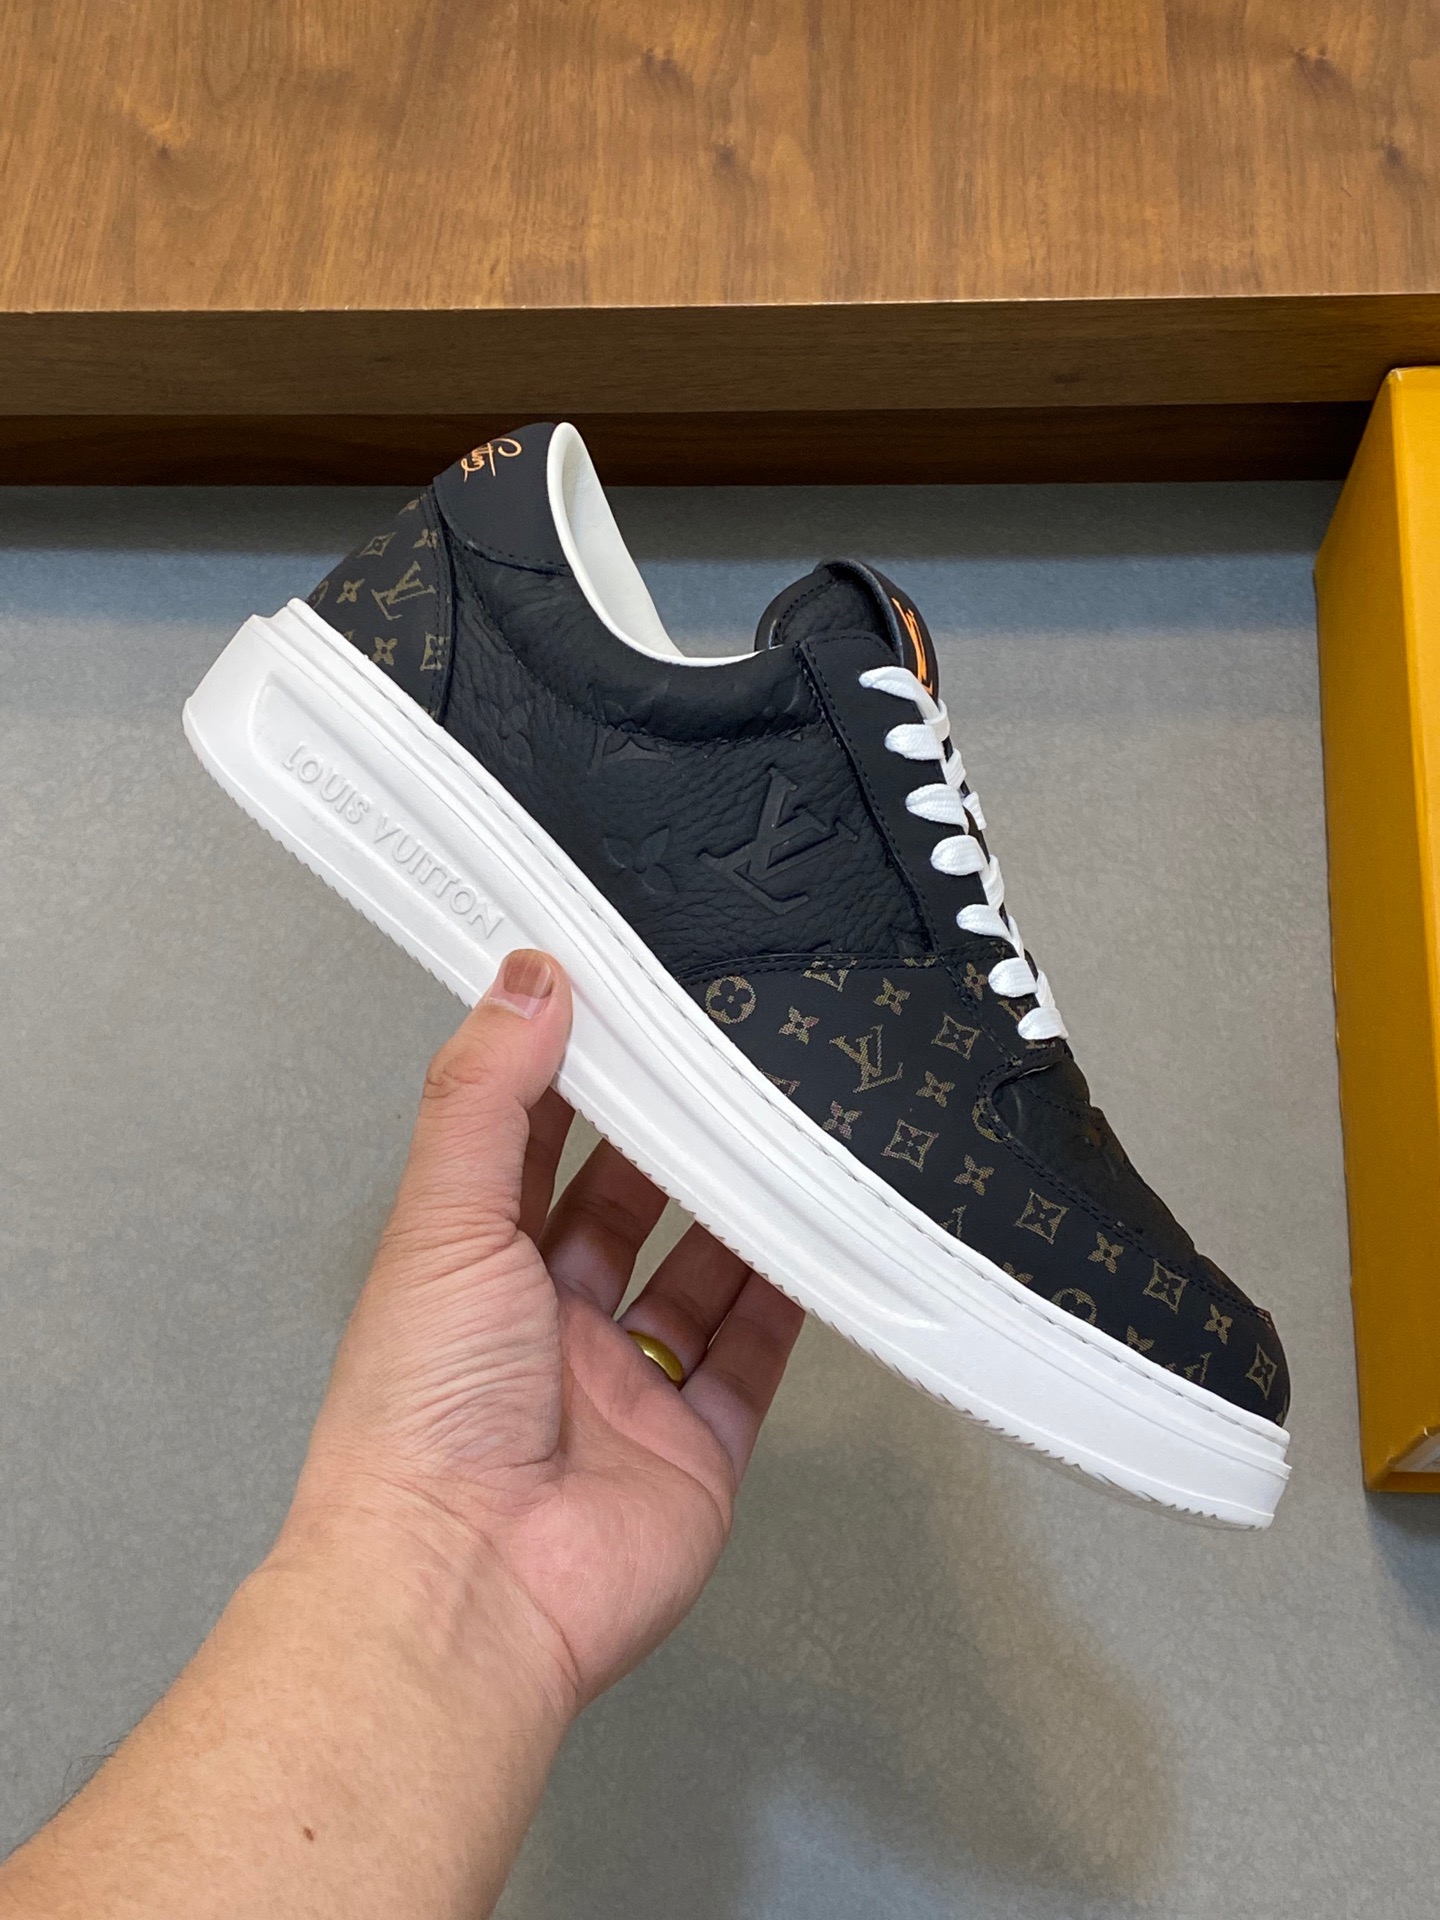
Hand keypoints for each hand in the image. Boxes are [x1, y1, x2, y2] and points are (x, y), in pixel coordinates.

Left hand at [283, 948, 804, 1715]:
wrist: (466, 1587)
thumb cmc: (420, 1418)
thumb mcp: (442, 1222)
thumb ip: (485, 1098)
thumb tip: (523, 980)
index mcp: (470, 1271)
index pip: (527, 1149)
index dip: (573, 1080)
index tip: (626, 1008)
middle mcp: (545, 1327)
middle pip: (624, 1210)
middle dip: (671, 1144)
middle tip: (727, 1067)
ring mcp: (623, 1391)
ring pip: (698, 1279)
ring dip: (738, 1213)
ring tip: (785, 1134)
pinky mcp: (693, 1449)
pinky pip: (754, 1360)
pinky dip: (789, 1301)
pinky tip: (817, 1241)